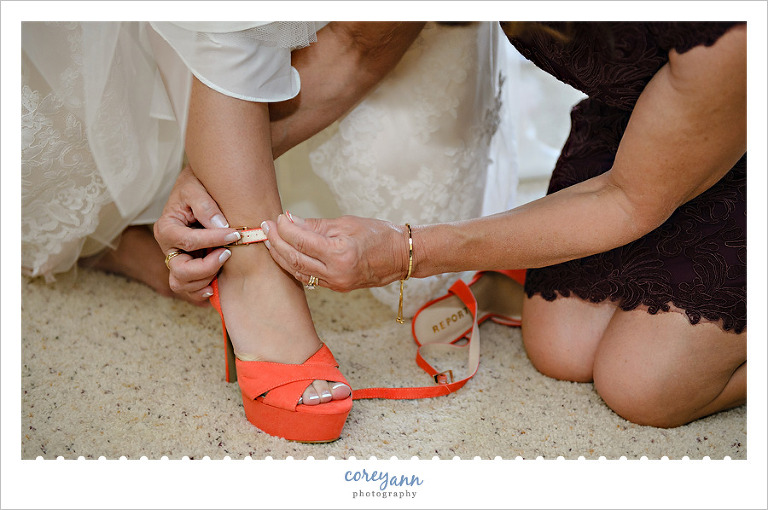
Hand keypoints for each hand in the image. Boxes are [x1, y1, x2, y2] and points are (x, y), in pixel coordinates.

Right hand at [153, 166, 240, 301]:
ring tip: (223, 262)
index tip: (236, 233)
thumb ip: (206, 206)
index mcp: (166, 228)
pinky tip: (214, 286)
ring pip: (182, 283)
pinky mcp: (187, 268)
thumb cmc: (196, 186)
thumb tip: (220, 225)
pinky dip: (200, 292)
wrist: (198, 189)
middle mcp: (168, 247)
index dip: (213, 240)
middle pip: (181, 270)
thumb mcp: (196, 188)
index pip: (188, 241)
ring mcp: (176, 260)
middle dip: (208, 266)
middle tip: (228, 252)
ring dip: (206, 278)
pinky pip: (189, 290)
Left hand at [261, 213, 409, 291]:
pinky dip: (294, 266)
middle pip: (295, 259)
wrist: (400, 256)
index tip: (277, 219)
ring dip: (281, 256)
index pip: (302, 242)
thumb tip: (290, 220)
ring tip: (270, 241)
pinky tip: (285, 255)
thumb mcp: (346, 223)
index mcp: (340, 254)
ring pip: (299, 271)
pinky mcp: (337, 287)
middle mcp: (336, 273)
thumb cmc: (379, 235)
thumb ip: (315, 225)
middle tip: (265, 228)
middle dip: (277, 243)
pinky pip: (309, 278)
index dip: (285, 230)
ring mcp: (336, 283)